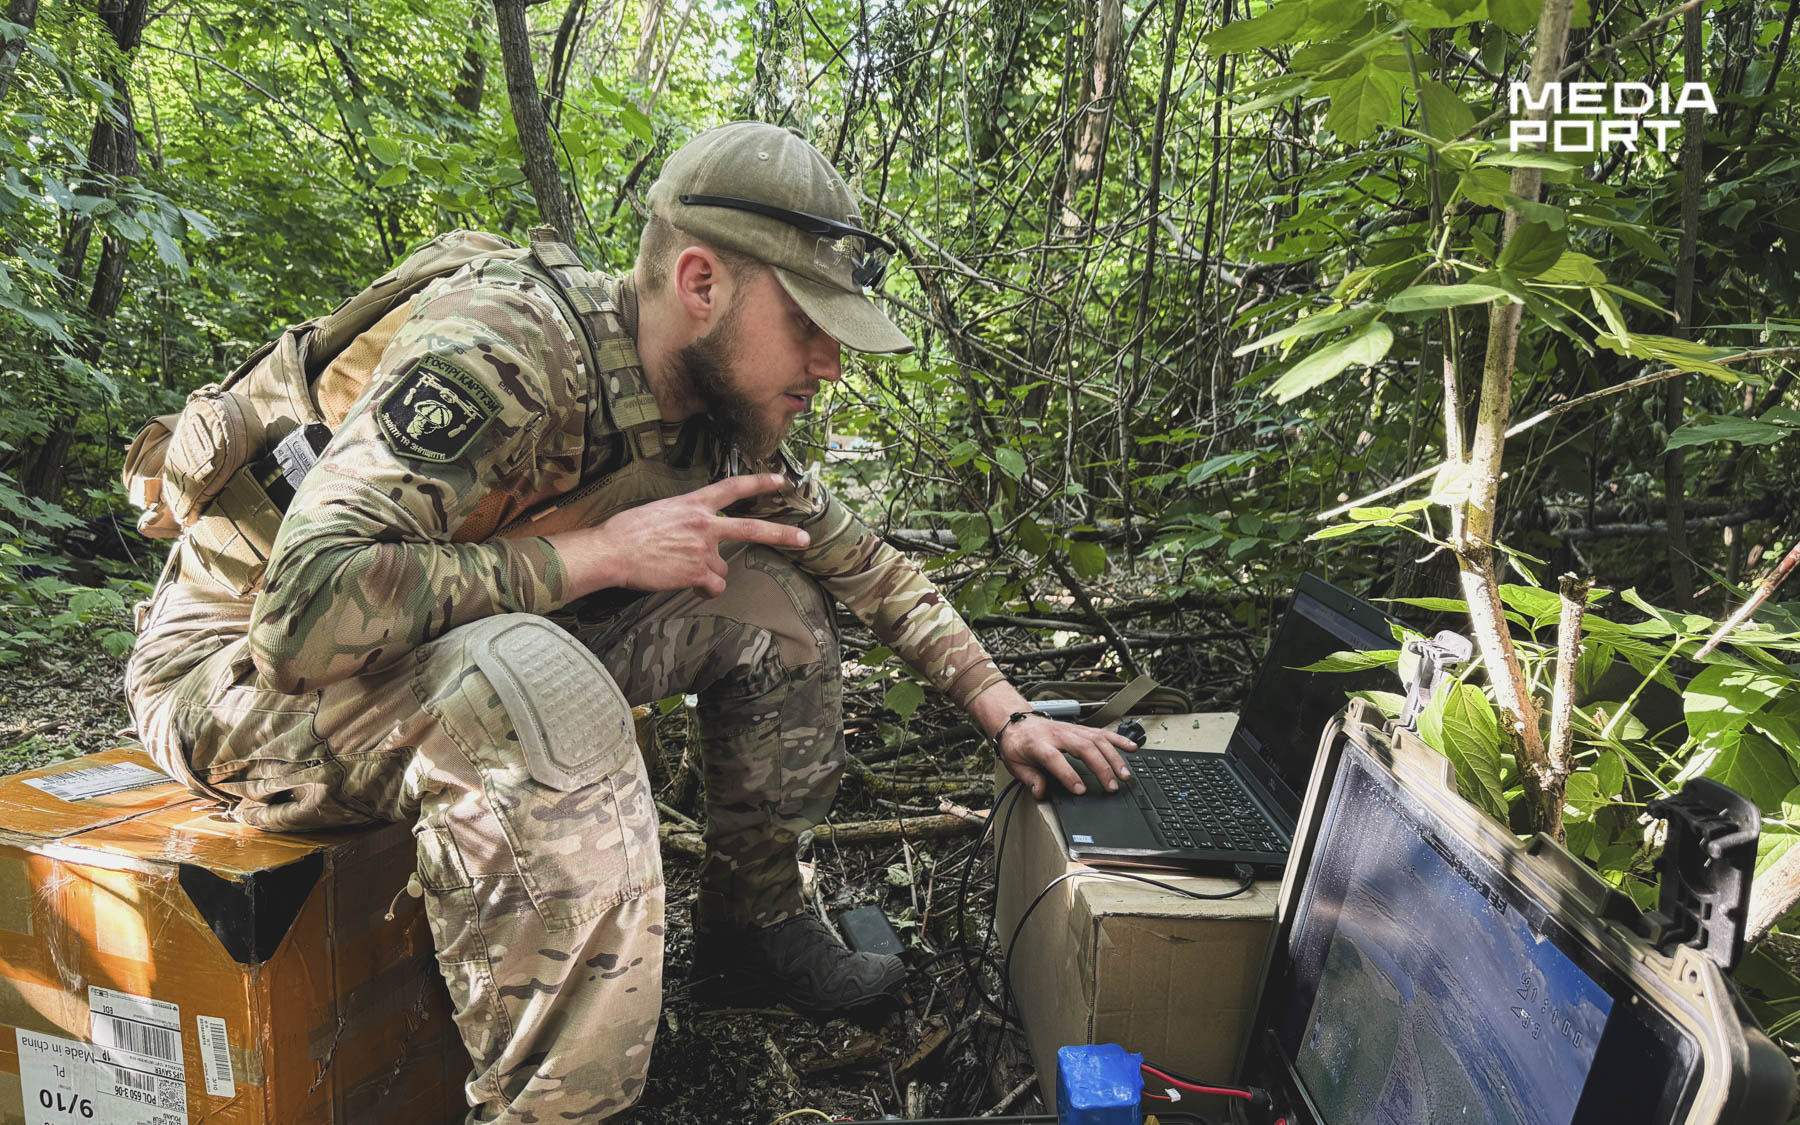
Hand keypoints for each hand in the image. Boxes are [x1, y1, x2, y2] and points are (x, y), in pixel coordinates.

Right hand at [547, 474, 810, 599]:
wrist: (613, 551)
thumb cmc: (627, 532)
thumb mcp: (659, 511)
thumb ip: (685, 519)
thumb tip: (695, 534)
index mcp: (693, 504)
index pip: (732, 488)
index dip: (758, 483)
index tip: (779, 480)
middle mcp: (704, 524)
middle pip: (752, 528)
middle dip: (782, 534)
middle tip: (804, 539)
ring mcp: (703, 549)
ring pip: (722, 567)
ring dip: (708, 573)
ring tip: (679, 570)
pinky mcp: (698, 572)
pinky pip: (714, 586)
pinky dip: (704, 590)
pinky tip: (687, 586)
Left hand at [996, 716, 1137, 799]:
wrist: (1017, 723)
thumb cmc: (1018, 745)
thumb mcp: (1015, 765)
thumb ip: (1030, 779)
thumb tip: (1041, 793)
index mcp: (1039, 745)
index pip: (1055, 758)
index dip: (1068, 774)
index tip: (1080, 790)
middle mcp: (1058, 735)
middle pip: (1083, 748)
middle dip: (1101, 767)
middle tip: (1111, 786)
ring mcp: (1072, 730)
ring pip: (1097, 740)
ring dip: (1114, 757)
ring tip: (1124, 775)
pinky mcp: (1081, 729)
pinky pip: (1102, 732)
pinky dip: (1119, 739)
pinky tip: (1132, 748)